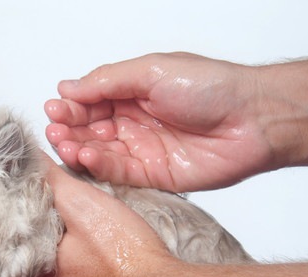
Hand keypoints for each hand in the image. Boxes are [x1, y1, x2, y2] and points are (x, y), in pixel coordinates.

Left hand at [23, 155, 178, 276]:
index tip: (39, 196)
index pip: (12, 236)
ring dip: (66, 252)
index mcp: (31, 274)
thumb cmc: (128, 257)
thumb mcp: (85, 204)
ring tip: (88, 234)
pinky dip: (86, 272)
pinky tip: (103, 259)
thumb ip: (51, 181)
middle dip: (47, 231)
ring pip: (56, 272)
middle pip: (33, 254)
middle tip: (69, 213)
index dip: (25, 211)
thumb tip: (28, 159)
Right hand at [45, 52, 279, 191]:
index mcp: (133, 93)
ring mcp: (142, 149)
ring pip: (99, 152)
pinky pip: (118, 172)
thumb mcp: (151, 71)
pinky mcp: (152, 175)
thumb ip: (107, 81)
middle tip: (55, 130)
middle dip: (69, 129)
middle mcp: (134, 122)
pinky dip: (99, 165)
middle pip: (90, 129)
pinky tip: (86, 156)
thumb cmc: (210, 87)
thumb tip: (68, 87)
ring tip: (65, 144)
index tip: (54, 108)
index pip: (90, 102)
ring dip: (78, 148)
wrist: (253, 119)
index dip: (71, 106)